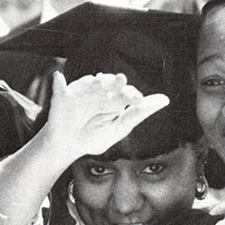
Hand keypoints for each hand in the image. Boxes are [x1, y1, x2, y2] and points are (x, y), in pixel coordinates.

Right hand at [44, 72, 168, 159]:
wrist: (69, 147)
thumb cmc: (94, 137)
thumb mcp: (119, 128)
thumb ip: (139, 113)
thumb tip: (165, 99)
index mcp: (113, 99)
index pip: (125, 92)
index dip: (130, 94)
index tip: (136, 99)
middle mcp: (98, 92)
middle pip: (108, 83)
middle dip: (114, 82)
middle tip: (120, 81)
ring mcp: (80, 92)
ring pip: (87, 83)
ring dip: (91, 81)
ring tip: (96, 81)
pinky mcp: (62, 96)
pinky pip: (59, 87)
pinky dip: (58, 82)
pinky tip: (59, 78)